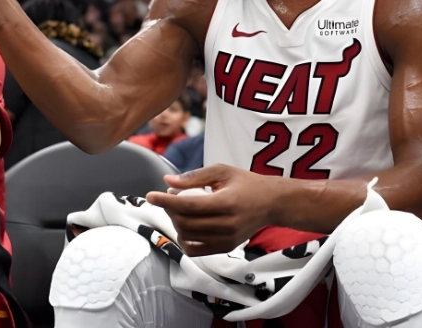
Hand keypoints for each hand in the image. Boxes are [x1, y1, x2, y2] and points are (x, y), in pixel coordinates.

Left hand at [146, 164, 275, 256]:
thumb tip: (168, 181)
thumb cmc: (246, 183)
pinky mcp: (225, 248)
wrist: (271, 203)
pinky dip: (184, 238)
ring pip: (187, 236)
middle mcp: (227, 225)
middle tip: (171, 195)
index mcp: (226, 203)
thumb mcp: (222, 171)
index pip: (188, 206)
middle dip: (170, 209)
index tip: (150, 195)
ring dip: (175, 221)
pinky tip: (186, 225)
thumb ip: (194, 176)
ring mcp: (226, 239)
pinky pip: (195, 250)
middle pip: (185, 222)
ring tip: (180, 207)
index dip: (166, 201)